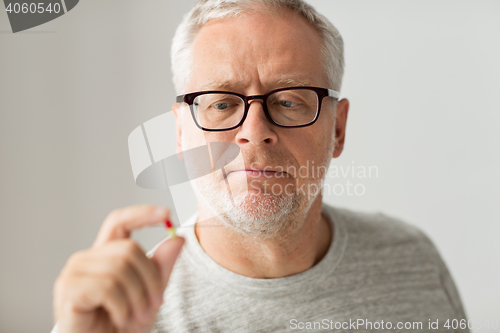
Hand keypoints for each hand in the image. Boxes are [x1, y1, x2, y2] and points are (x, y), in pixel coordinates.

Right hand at [53, 205, 184, 332]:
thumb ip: (161, 267)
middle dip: (151, 279)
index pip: (119, 222)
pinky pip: (108, 287)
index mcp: (105, 255)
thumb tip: (178, 238)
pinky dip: (122, 307)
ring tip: (137, 316)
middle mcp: (86, 259)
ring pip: (121, 268)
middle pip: (129, 249)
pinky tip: (120, 319)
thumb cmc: (122, 326)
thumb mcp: (150, 294)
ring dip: (138, 297)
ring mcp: (75, 272)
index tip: (166, 213)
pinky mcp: (68, 289)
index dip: (141, 214)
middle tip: (155, 305)